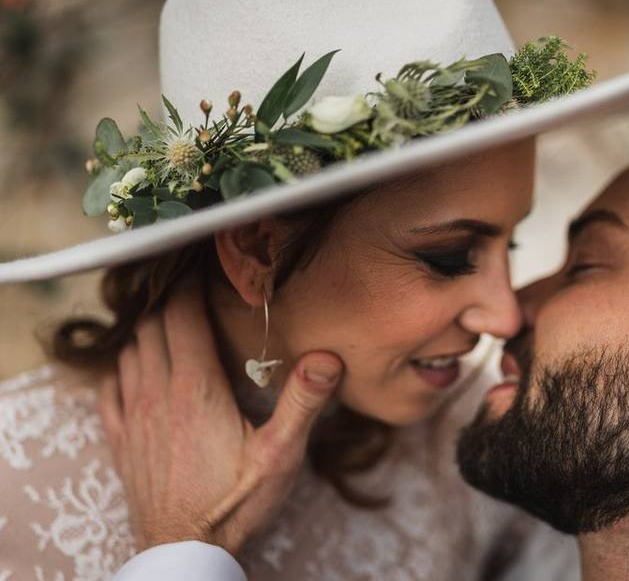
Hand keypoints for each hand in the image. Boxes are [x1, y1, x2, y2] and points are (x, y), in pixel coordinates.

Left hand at [98, 274, 342, 554]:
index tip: (199, 267)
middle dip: (168, 302)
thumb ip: (302, 403)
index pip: (180, 318)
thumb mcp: (281, 455)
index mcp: (196, 390)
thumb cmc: (236, 504)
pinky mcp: (123, 441)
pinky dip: (121, 366)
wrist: (186, 551)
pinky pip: (110, 388)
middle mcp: (158, 395)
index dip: (186, 286)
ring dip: (146, 331)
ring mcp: (135, 418)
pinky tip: (135, 367)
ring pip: (129, 352)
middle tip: (190, 289)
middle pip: (151, 327)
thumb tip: (327, 357)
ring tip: (168, 320)